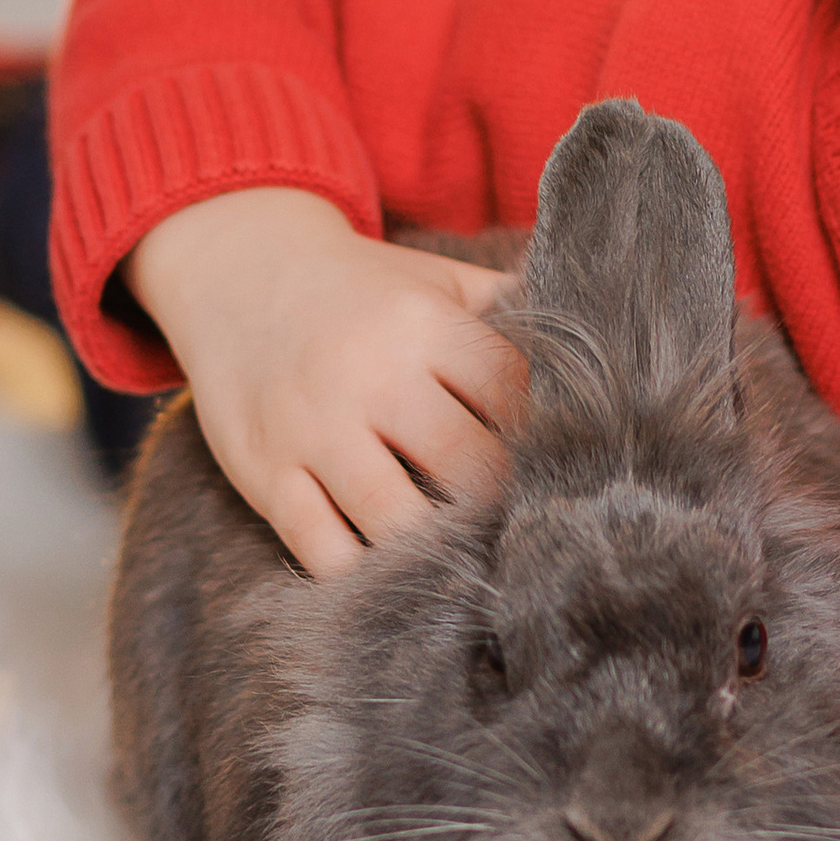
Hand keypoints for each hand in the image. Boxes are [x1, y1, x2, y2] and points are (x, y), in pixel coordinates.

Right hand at [123, 188, 525, 576]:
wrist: (239, 270)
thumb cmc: (360, 287)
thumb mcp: (431, 277)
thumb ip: (508, 302)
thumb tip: (600, 318)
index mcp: (421, 323)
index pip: (510, 394)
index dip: (542, 432)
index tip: (554, 460)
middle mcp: (369, 376)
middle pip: (466, 467)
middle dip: (499, 500)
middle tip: (520, 523)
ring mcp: (314, 430)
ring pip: (396, 520)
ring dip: (436, 545)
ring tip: (461, 551)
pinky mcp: (266, 475)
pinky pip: (323, 550)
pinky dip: (360, 570)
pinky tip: (387, 565)